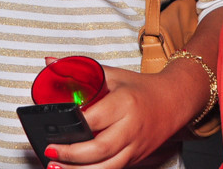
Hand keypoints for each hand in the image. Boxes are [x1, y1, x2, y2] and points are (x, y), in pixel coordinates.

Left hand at [42, 66, 196, 168]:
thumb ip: (80, 70)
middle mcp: (131, 127)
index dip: (74, 126)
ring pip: (107, 166)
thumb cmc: (140, 88)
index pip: (96, 118)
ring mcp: (135, 146)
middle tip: (50, 151)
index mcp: (125, 103)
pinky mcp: (136, 158)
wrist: (173, 102)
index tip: (55, 128)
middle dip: (72, 154)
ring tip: (56, 168)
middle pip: (100, 148)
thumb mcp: (112, 75)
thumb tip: (49, 63)